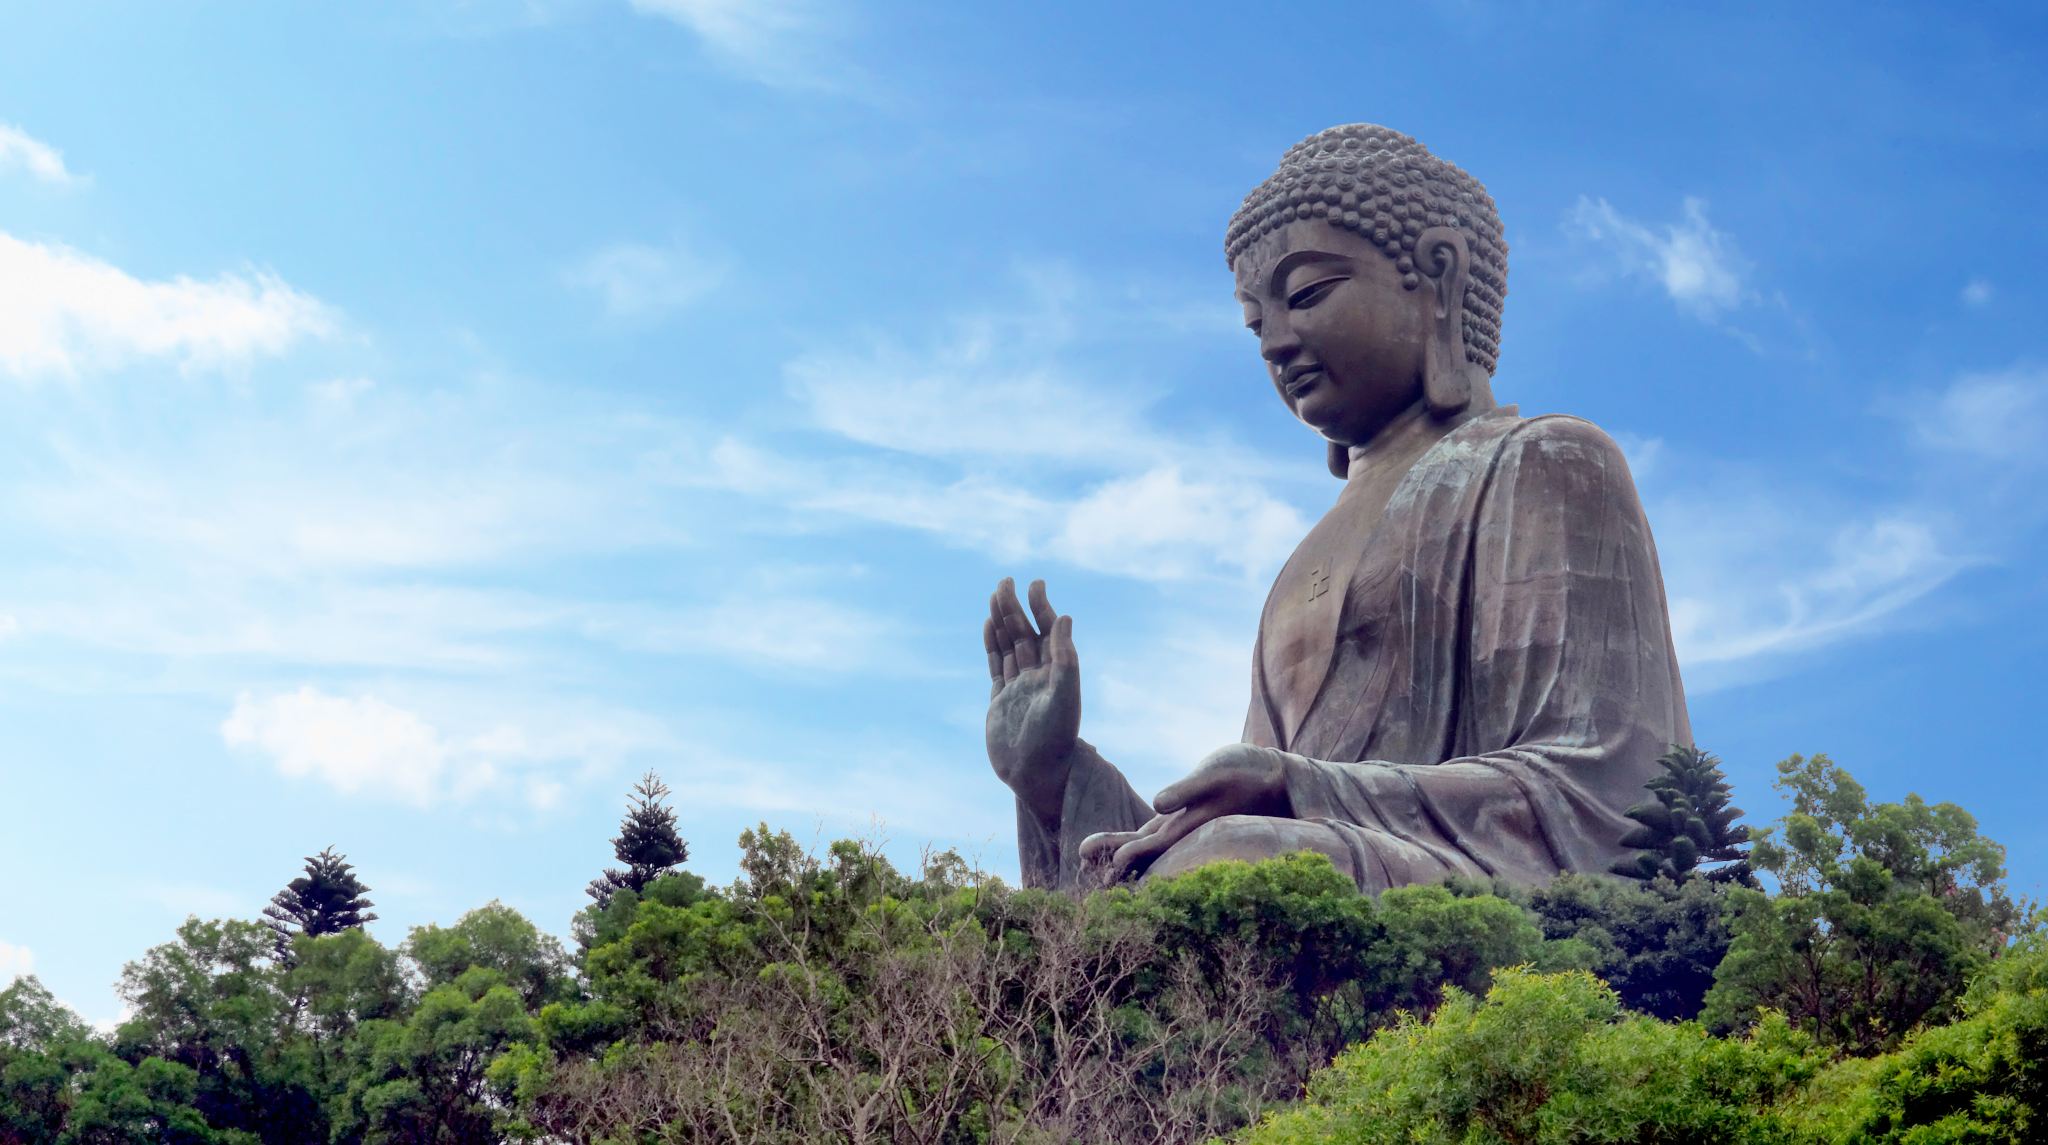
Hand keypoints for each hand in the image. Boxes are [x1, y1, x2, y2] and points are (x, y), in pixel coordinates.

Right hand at [984, 578, 1080, 821]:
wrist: (1035, 775)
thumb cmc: (1055, 738)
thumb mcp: (1064, 695)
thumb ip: (1064, 657)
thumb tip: (1064, 617)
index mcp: (1057, 673)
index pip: (1048, 631)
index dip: (1041, 607)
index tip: (1035, 583)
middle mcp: (1038, 677)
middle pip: (1024, 634)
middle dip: (1015, 607)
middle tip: (1005, 582)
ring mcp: (1018, 687)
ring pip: (1008, 646)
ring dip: (1002, 620)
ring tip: (995, 595)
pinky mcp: (1000, 700)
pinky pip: (996, 665)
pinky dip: (991, 644)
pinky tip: (988, 625)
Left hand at [1079, 743, 1291, 882]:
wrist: (1271, 776)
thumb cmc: (1245, 773)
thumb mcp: (1214, 777)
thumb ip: (1186, 790)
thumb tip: (1157, 803)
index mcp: (1187, 828)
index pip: (1151, 847)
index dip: (1128, 856)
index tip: (1107, 864)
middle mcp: (1181, 832)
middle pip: (1139, 849)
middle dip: (1110, 855)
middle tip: (1080, 858)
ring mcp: (1180, 826)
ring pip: (1141, 842)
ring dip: (1114, 847)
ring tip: (1083, 852)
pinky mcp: (1181, 816)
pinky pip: (1150, 832)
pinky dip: (1130, 837)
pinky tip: (1112, 842)